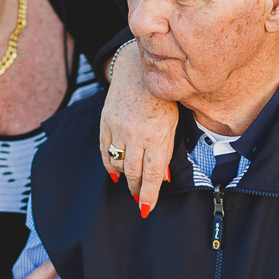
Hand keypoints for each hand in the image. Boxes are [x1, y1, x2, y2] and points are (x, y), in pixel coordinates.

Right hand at [99, 41, 177, 217]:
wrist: (136, 69)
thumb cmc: (162, 97)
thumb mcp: (173, 124)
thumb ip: (167, 151)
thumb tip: (163, 177)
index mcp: (157, 135)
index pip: (152, 174)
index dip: (148, 194)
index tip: (146, 208)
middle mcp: (136, 134)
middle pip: (133, 172)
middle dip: (136, 189)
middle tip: (138, 198)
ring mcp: (118, 129)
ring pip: (118, 164)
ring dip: (124, 177)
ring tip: (130, 183)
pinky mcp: (106, 123)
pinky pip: (105, 151)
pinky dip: (110, 164)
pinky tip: (115, 172)